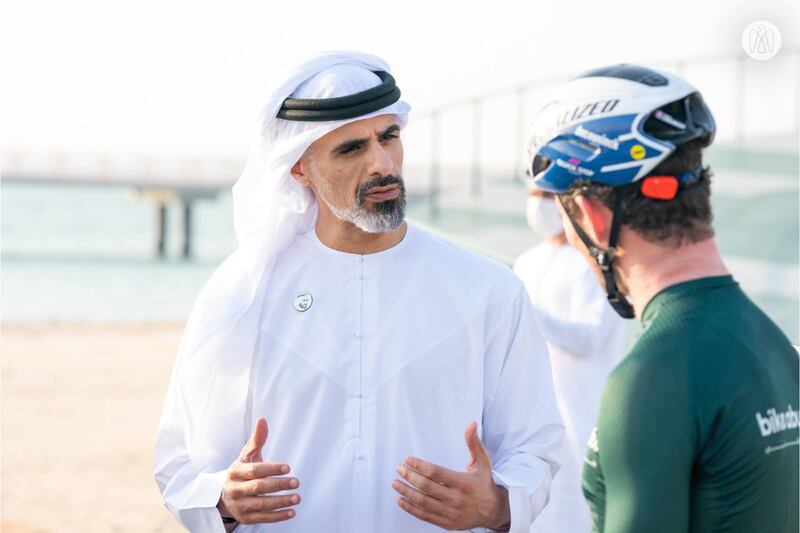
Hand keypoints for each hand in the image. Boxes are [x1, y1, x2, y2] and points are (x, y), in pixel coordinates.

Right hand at [217, 418, 300, 525]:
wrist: (224, 496)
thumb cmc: (242, 471)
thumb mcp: (246, 456)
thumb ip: (256, 440)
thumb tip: (262, 419)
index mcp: (235, 472)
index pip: (254, 470)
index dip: (271, 469)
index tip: (288, 468)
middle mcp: (235, 489)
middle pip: (258, 487)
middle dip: (278, 485)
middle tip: (296, 482)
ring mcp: (240, 505)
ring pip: (261, 504)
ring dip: (281, 502)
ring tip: (297, 498)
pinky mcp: (245, 518)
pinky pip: (263, 518)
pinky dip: (278, 516)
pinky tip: (292, 512)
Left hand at [392, 421, 509, 529]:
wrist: (493, 511)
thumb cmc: (484, 483)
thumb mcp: (482, 462)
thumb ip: (473, 443)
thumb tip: (471, 424)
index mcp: (464, 482)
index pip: (435, 473)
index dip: (419, 465)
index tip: (407, 460)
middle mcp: (456, 499)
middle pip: (426, 487)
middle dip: (409, 476)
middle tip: (399, 469)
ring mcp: (451, 513)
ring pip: (423, 502)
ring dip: (406, 492)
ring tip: (395, 483)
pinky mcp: (447, 523)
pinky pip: (425, 516)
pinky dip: (410, 508)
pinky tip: (401, 500)